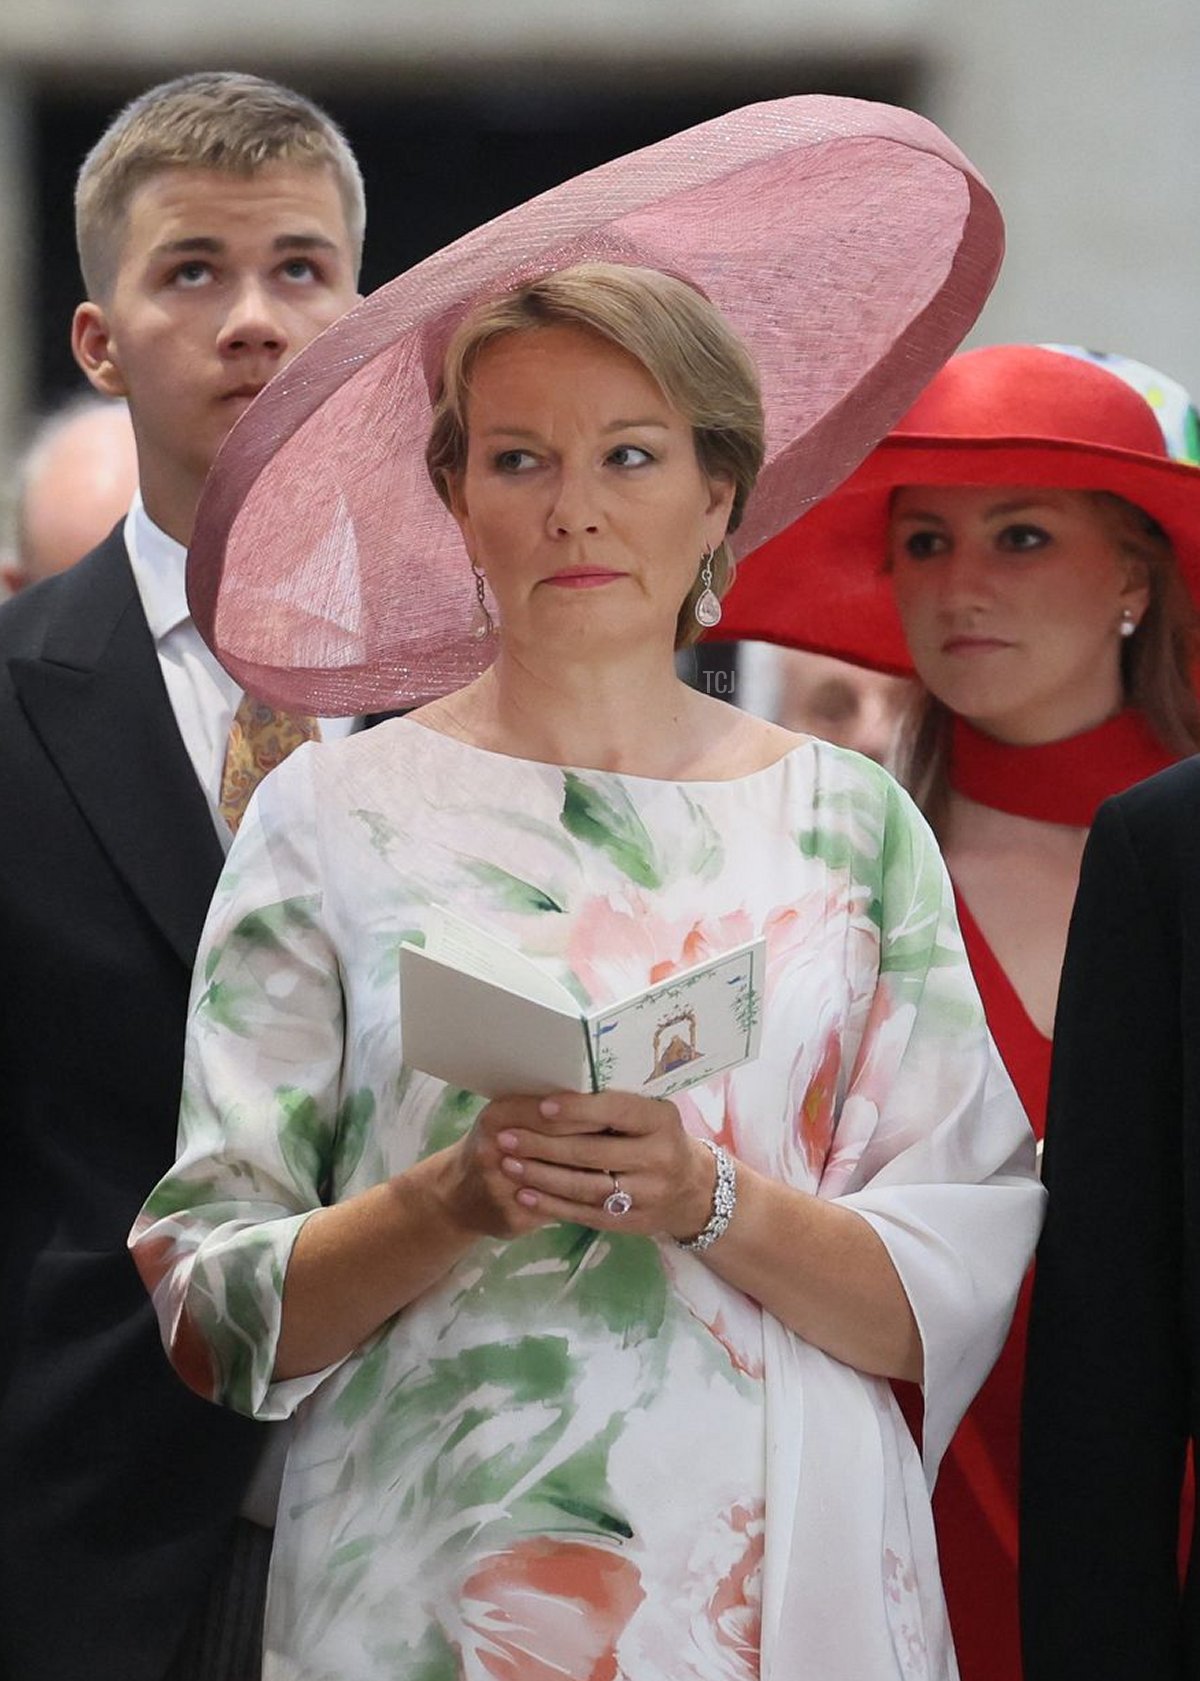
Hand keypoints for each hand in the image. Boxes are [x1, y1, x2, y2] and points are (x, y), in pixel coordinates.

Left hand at [484, 1090, 716, 1240]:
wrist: (693, 1189)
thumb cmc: (657, 1137)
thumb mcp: (650, 1114)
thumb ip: (614, 1106)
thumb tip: (554, 1089)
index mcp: (661, 1120)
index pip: (616, 1111)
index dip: (578, 1109)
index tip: (541, 1106)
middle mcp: (658, 1158)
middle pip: (593, 1153)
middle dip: (544, 1145)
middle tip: (506, 1137)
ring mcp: (646, 1195)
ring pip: (585, 1187)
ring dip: (541, 1176)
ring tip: (508, 1164)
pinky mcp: (631, 1222)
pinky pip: (585, 1214)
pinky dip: (551, 1205)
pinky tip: (524, 1195)